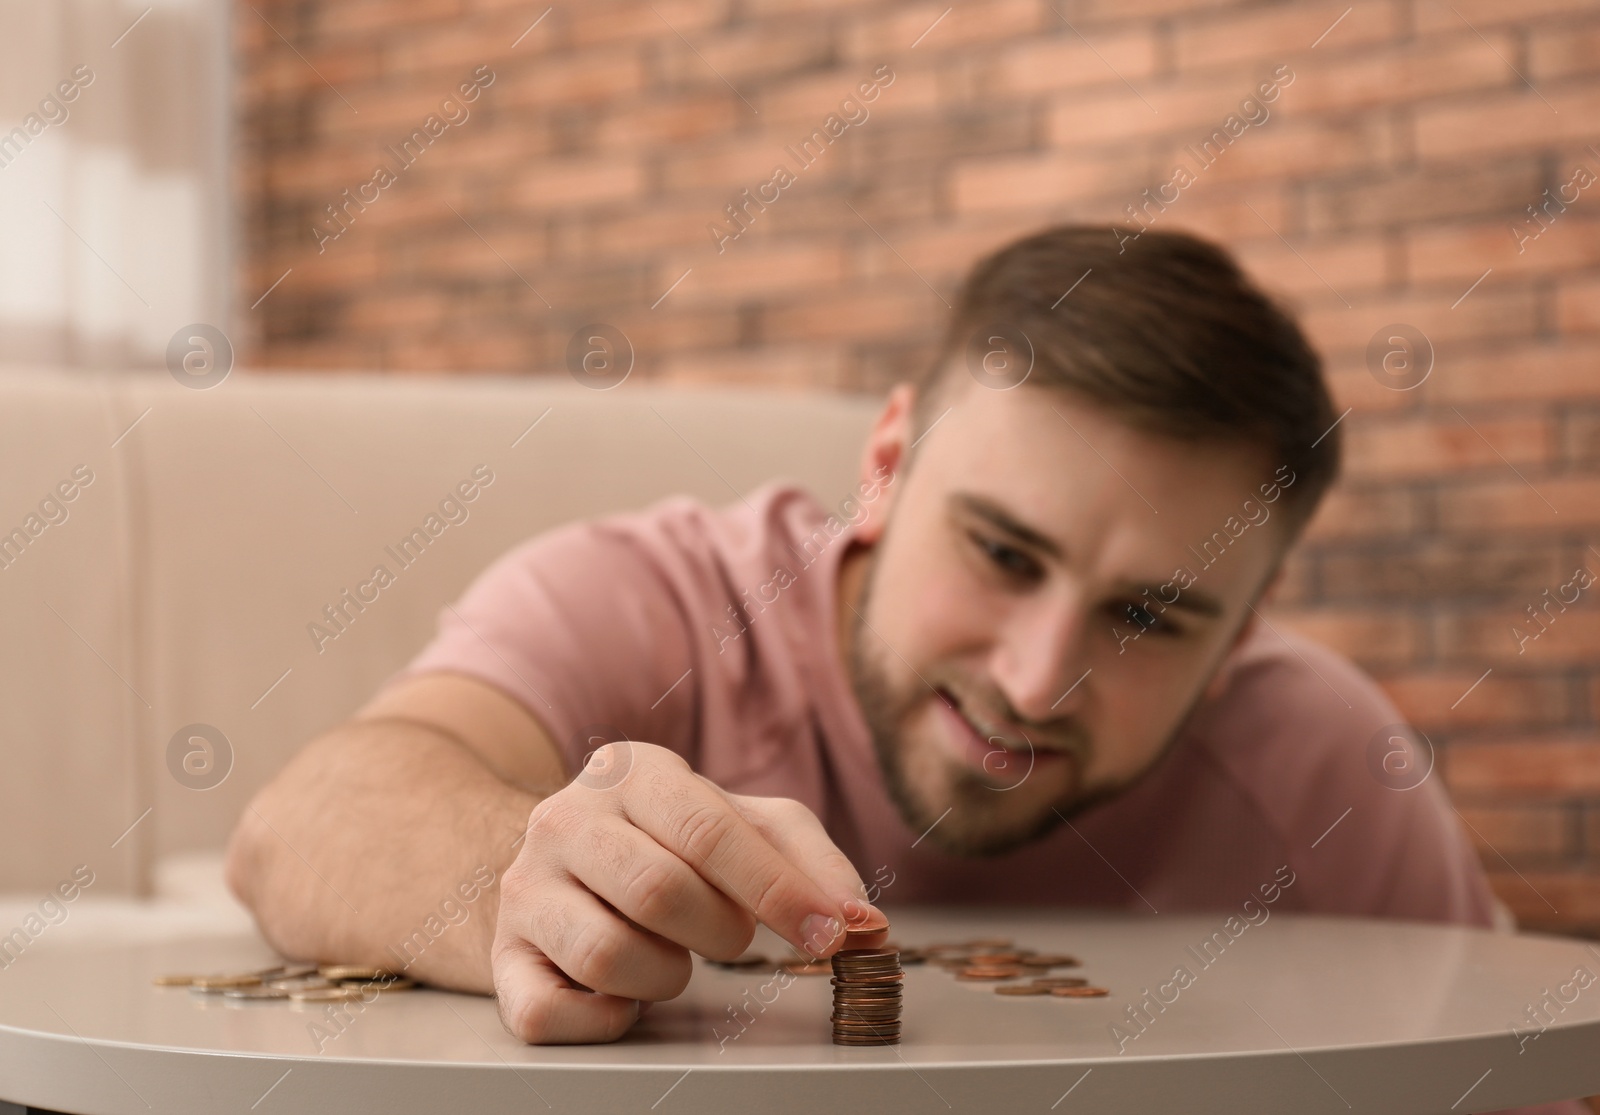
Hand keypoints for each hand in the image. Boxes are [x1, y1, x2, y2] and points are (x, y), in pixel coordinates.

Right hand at [491, 741, 887, 1042]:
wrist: (559, 864)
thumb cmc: (669, 843)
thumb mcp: (743, 825)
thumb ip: (810, 861)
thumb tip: (864, 922)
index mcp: (631, 772)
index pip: (709, 831)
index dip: (779, 891)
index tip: (832, 934)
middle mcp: (565, 820)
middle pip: (660, 892)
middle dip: (720, 932)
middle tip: (728, 936)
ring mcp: (524, 890)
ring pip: (608, 956)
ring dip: (666, 975)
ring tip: (670, 954)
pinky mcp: (502, 958)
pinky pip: (549, 1013)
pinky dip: (604, 1020)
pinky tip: (623, 994)